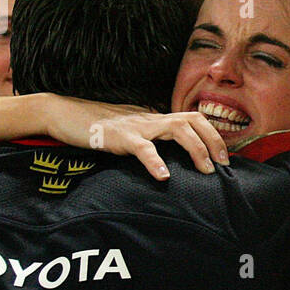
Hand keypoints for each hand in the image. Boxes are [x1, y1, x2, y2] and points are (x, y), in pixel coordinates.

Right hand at [36, 94, 228, 178]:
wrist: (65, 113)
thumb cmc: (99, 126)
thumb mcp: (131, 132)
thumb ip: (150, 140)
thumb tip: (168, 158)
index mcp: (156, 119)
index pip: (193, 119)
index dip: (213, 135)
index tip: (224, 158)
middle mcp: (151, 119)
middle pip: (193, 120)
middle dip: (213, 141)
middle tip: (223, 165)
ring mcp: (137, 126)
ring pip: (176, 129)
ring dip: (195, 149)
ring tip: (205, 170)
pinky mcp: (119, 136)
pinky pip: (142, 148)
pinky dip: (155, 161)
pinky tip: (163, 176)